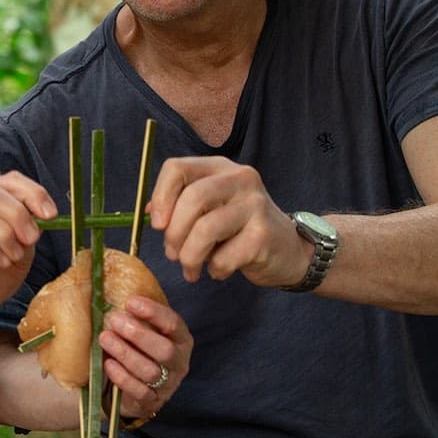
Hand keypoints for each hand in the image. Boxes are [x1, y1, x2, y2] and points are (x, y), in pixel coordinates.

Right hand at [0, 172, 56, 330]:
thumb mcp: (22, 248)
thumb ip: (29, 227)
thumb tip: (43, 212)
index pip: (9, 180)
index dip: (33, 193)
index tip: (50, 215)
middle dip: (20, 216)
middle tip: (31, 240)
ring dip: (7, 236)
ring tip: (13, 256)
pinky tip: (1, 262)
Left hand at [100, 296, 191, 421]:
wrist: (138, 390)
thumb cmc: (142, 352)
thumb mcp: (147, 333)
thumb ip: (139, 317)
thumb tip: (115, 291)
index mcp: (181, 340)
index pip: (173, 324)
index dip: (153, 312)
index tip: (130, 302)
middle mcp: (179, 362)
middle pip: (164, 349)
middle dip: (138, 334)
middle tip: (114, 320)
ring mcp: (168, 384)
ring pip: (150, 370)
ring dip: (125, 353)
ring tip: (105, 338)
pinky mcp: (153, 401)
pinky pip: (139, 391)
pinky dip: (122, 376)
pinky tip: (108, 364)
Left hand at [149, 156, 308, 285]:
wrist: (290, 250)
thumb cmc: (240, 230)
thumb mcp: (212, 209)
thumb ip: (181, 205)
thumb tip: (148, 212)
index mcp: (219, 168)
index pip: (177, 168)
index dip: (160, 196)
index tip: (157, 224)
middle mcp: (240, 179)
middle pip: (192, 198)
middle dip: (174, 233)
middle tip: (172, 254)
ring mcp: (255, 205)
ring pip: (205, 229)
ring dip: (190, 257)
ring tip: (191, 268)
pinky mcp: (264, 235)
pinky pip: (223, 257)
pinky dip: (214, 269)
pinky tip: (219, 270)